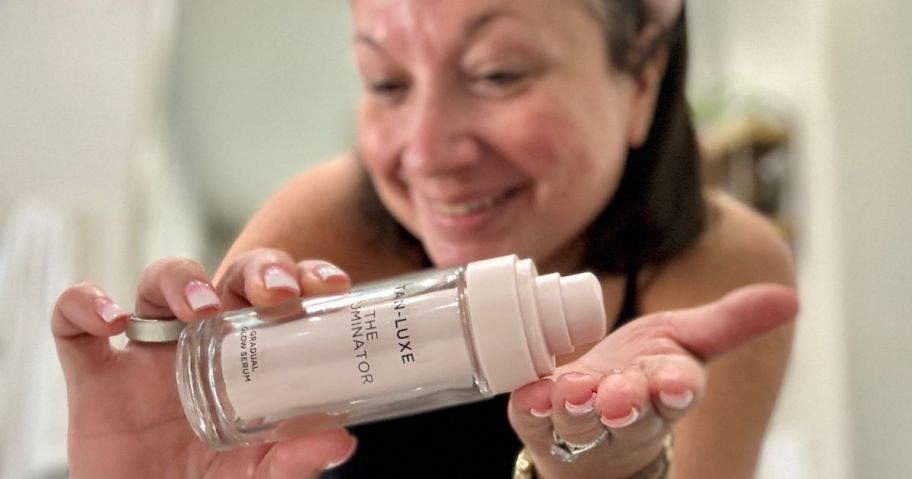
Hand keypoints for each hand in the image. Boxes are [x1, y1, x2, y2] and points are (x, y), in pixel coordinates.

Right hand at [53, 250, 356, 477]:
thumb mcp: (259, 474)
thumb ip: (295, 458)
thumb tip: (340, 442)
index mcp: (248, 356)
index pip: (279, 297)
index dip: (305, 277)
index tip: (333, 285)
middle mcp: (201, 342)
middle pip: (229, 276)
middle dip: (257, 269)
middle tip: (277, 294)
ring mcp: (146, 353)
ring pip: (159, 280)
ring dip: (181, 278)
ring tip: (199, 310)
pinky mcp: (94, 375)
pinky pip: (73, 321)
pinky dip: (83, 305)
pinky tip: (110, 321)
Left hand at [508, 284, 797, 478]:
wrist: (591, 427)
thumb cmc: (639, 375)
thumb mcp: (684, 343)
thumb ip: (730, 322)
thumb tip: (790, 298)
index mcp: (664, 389)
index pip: (677, 391)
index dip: (677, 389)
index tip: (677, 386)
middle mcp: (625, 412)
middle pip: (629, 412)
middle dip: (626, 404)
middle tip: (620, 397)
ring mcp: (580, 422)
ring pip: (581, 421)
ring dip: (577, 407)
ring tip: (573, 391)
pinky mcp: (539, 423)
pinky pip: (534, 418)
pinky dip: (533, 407)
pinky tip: (531, 394)